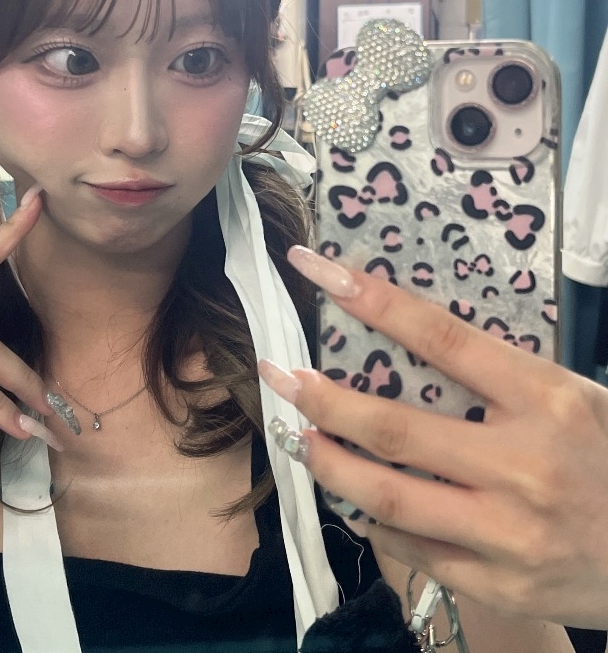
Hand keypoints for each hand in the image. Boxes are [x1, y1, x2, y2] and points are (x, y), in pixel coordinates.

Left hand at [260, 245, 607, 629]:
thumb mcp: (573, 397)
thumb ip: (500, 376)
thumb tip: (413, 343)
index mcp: (544, 399)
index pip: (439, 337)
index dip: (370, 300)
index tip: (317, 272)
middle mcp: (522, 464)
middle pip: (394, 427)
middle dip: (323, 398)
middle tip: (279, 376)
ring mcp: (508, 532)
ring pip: (388, 495)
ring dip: (329, 464)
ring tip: (297, 438)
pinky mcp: (500, 583)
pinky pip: (416, 549)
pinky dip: (376, 522)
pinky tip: (356, 501)